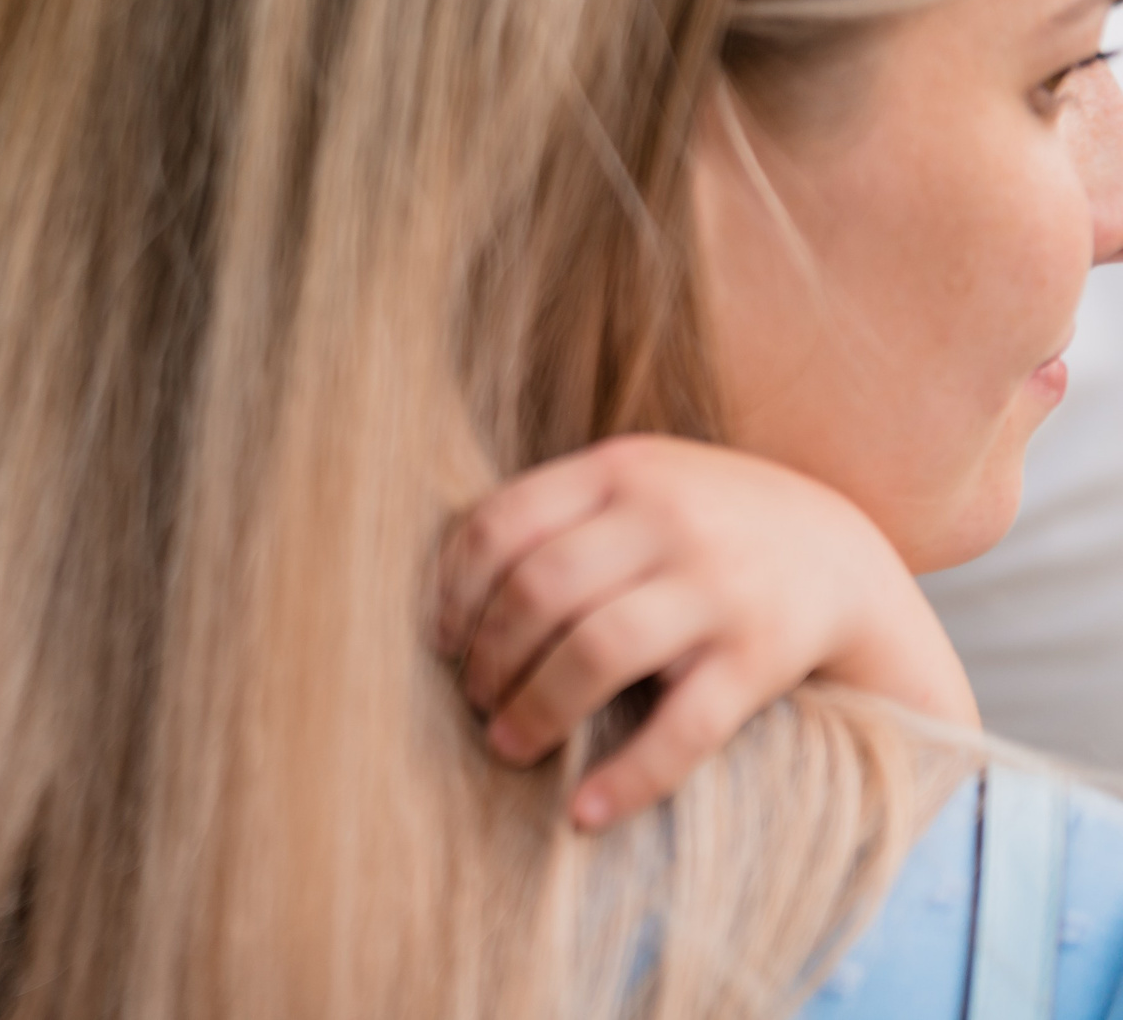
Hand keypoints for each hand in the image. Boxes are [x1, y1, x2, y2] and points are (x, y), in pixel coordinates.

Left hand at [432, 435, 976, 830]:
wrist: (841, 554)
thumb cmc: (701, 525)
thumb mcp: (636, 486)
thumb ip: (559, 514)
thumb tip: (447, 589)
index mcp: (620, 470)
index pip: (502, 523)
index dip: (455, 590)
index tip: (441, 640)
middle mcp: (667, 520)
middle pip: (539, 591)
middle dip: (489, 657)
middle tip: (475, 698)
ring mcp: (718, 588)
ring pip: (596, 654)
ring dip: (535, 710)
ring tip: (507, 744)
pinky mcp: (761, 657)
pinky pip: (683, 730)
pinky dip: (627, 778)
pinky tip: (585, 812)